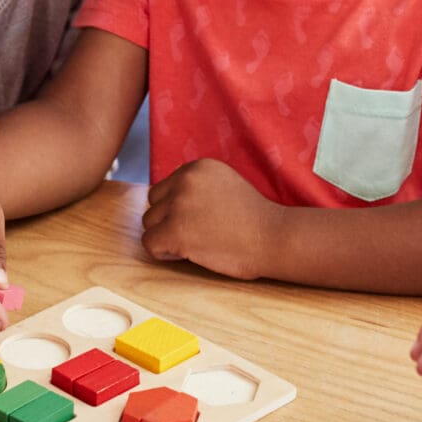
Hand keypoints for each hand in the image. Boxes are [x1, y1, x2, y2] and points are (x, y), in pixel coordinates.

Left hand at [139, 159, 277, 277]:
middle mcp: (184, 180)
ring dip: (166, 236)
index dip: (178, 208)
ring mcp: (179, 205)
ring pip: (149, 223)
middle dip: (168, 220)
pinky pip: (149, 243)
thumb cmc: (253, 219)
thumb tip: (165, 199)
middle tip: (196, 233)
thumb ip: (196, 186)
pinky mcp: (175, 230)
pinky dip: (164, 252)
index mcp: (197, 167)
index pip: (165, 188)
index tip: (201, 220)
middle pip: (154, 203)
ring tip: (194, 243)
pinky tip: (187, 253)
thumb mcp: (225, 184)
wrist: (272, 237)